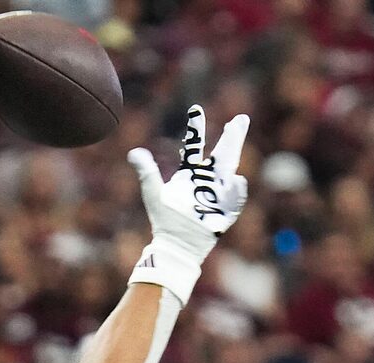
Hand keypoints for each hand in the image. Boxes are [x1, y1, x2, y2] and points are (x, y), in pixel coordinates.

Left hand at [127, 104, 249, 301]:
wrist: (175, 243)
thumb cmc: (164, 218)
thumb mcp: (153, 191)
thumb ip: (146, 170)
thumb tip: (134, 153)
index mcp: (190, 172)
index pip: (195, 145)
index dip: (196, 128)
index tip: (196, 109)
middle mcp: (207, 179)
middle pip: (222, 154)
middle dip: (231, 136)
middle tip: (240, 118)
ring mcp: (218, 194)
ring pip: (230, 170)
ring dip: (234, 153)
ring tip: (237, 135)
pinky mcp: (225, 211)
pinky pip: (234, 199)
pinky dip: (236, 191)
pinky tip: (237, 179)